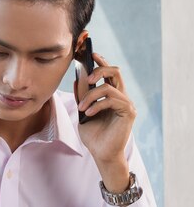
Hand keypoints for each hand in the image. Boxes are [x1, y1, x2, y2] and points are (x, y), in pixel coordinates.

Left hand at [75, 52, 136, 191]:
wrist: (101, 154)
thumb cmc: (94, 135)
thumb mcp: (83, 112)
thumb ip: (82, 96)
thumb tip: (77, 78)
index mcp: (111, 94)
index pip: (108, 72)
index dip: (100, 60)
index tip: (87, 53)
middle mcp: (121, 96)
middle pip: (115, 71)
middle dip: (99, 69)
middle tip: (85, 79)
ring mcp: (126, 103)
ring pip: (109, 86)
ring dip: (91, 95)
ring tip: (82, 107)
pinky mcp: (128, 112)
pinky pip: (111, 99)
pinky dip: (97, 104)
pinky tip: (88, 113)